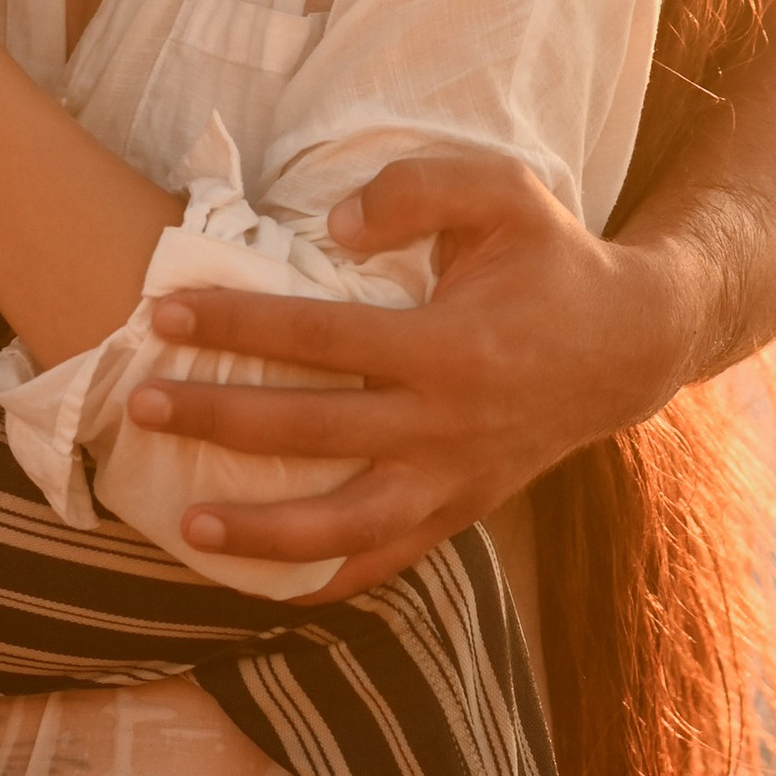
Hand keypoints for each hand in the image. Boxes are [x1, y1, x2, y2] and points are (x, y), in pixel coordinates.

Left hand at [130, 156, 701, 598]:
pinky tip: (263, 587)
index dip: (237, 323)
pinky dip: (329, 580)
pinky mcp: (464, 511)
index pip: (320, 335)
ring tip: (187, 525)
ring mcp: (456, 480)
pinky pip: (390, 561)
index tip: (164, 314)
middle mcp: (448, 423)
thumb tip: (333, 226)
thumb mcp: (506, 192)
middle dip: (220, 418)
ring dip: (263, 533)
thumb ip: (419, 189)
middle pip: (314, 431)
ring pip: (348, 525)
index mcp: (450, 344)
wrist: (632, 346)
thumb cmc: (553, 260)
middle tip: (143, 406)